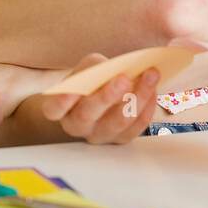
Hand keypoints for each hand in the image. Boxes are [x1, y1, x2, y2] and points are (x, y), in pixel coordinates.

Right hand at [19, 52, 162, 144]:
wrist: (100, 94)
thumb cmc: (90, 79)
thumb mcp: (86, 67)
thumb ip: (95, 67)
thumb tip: (118, 69)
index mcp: (59, 108)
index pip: (54, 109)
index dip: (61, 102)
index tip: (71, 90)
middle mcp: (76, 126)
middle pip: (87, 116)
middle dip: (107, 96)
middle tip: (123, 78)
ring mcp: (98, 136)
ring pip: (117, 123)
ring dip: (136, 97)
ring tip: (150, 75)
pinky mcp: (120, 139)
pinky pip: (135, 128)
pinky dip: (146, 107)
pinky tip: (153, 89)